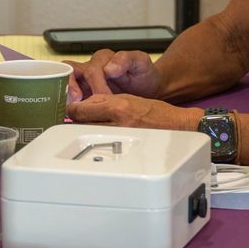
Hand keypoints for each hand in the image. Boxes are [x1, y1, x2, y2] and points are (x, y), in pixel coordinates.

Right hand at [66, 49, 161, 103]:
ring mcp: (85, 81)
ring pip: (64, 83)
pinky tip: (73, 115)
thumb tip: (109, 68)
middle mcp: (90, 68)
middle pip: (70, 73)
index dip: (94, 83)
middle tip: (80, 102)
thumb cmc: (144, 74)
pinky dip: (68, 105)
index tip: (100, 95)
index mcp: (103, 59)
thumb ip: (127, 59)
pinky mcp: (83, 94)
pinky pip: (68, 97)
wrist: (149, 87)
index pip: (90, 68)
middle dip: (72, 88)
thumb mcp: (141, 62)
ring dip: (66, 96)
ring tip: (72, 109)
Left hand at [66, 93, 200, 130]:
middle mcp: (118, 123)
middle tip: (74, 119)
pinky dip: (98, 139)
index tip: (69, 107)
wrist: (179, 127)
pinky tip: (99, 138)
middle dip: (75, 120)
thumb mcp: (130, 98)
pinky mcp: (125, 149)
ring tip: (86, 129)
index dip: (72, 108)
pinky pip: (103, 143)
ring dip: (85, 130)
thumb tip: (85, 105)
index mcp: (118, 107)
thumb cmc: (158, 113)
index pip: (81, 109)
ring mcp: (120, 138)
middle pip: (81, 123)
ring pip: (89, 134)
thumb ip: (105, 101)